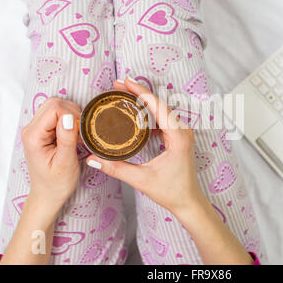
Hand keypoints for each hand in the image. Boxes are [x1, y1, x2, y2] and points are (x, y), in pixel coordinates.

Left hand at [21, 97, 80, 207]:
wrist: (48, 194)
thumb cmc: (56, 183)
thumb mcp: (66, 163)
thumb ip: (67, 138)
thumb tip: (69, 117)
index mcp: (33, 136)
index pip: (54, 108)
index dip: (71, 116)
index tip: (79, 134)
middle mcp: (31, 128)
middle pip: (54, 102)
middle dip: (72, 114)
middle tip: (79, 134)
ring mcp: (36, 128)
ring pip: (56, 105)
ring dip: (71, 116)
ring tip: (76, 136)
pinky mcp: (43, 129)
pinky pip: (57, 114)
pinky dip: (69, 120)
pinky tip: (72, 135)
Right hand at [86, 78, 205, 216]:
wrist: (189, 202)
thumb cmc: (172, 192)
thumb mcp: (141, 180)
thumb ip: (116, 169)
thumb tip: (93, 160)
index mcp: (178, 137)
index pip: (158, 106)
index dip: (140, 92)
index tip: (125, 81)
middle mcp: (183, 131)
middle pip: (159, 104)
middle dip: (138, 93)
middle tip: (118, 84)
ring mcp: (182, 133)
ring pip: (161, 110)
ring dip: (143, 101)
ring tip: (124, 94)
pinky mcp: (179, 138)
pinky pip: (163, 119)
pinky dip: (149, 113)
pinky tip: (135, 113)